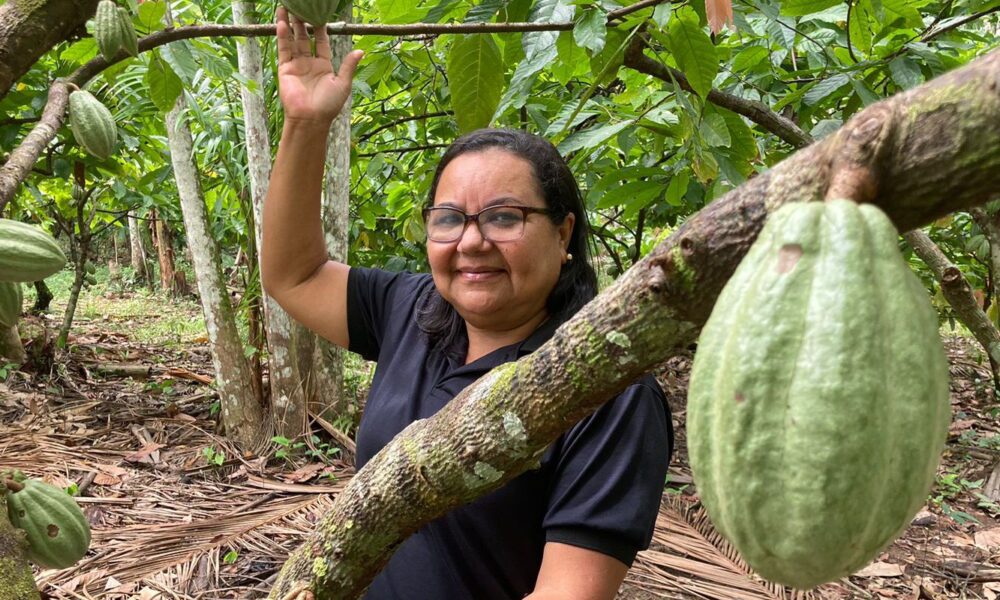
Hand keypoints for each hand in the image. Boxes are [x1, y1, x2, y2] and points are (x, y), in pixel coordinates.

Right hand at [275, 7, 362, 123]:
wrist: (311, 118)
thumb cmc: (329, 104)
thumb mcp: (343, 84)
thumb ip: (349, 66)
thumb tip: (361, 51)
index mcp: (324, 66)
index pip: (322, 42)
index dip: (321, 28)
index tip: (320, 14)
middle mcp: (309, 63)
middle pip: (305, 38)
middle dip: (302, 22)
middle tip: (301, 6)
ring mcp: (297, 65)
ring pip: (293, 40)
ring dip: (290, 24)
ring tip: (286, 8)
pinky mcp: (285, 69)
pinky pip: (284, 49)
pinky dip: (282, 36)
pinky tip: (282, 23)